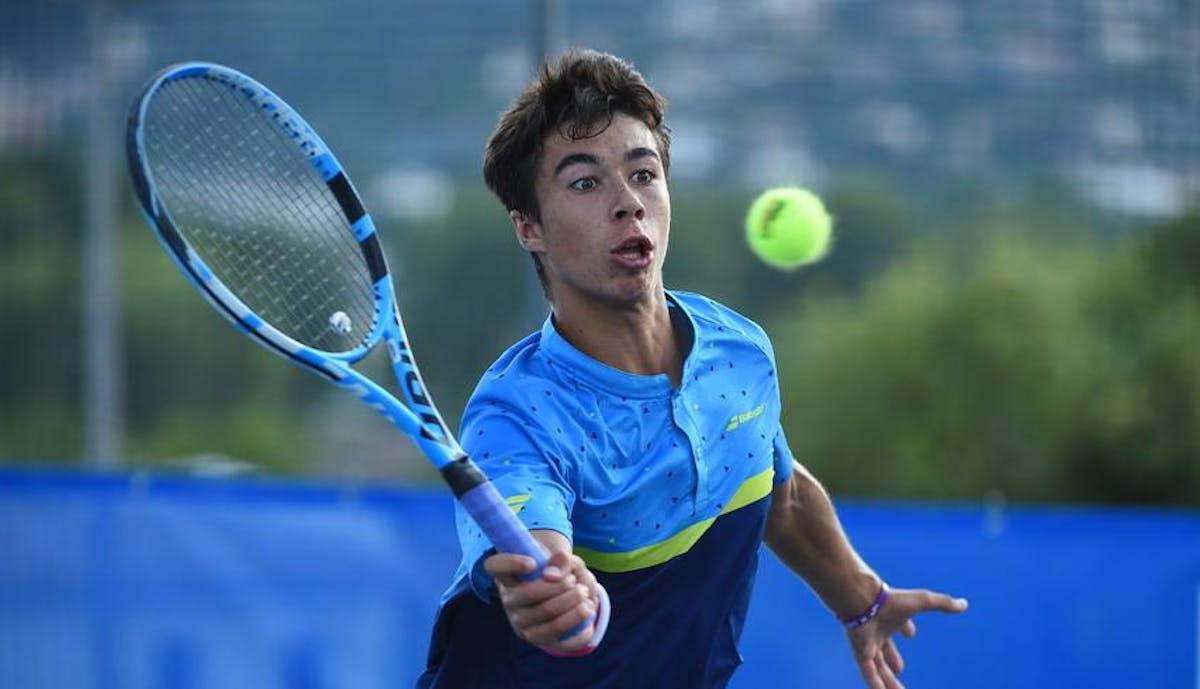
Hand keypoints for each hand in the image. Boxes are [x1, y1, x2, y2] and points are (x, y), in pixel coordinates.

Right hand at [484, 549, 599, 652]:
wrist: (562, 595)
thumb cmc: (559, 572)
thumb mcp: (563, 560)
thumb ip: (562, 561)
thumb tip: (553, 576)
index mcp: (508, 574)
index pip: (496, 566)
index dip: (512, 563)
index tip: (533, 563)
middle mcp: (509, 599)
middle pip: (529, 594)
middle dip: (559, 586)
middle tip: (574, 581)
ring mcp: (521, 622)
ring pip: (546, 615)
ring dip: (571, 604)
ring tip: (585, 594)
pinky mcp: (538, 639)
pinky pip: (558, 636)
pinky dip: (578, 623)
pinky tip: (587, 610)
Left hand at [847, 587, 967, 688]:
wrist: (865, 601)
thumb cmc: (892, 600)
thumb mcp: (922, 601)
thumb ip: (942, 603)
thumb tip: (964, 604)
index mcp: (890, 619)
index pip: (899, 626)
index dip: (905, 628)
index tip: (911, 634)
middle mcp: (877, 631)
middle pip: (886, 650)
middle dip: (893, 661)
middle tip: (899, 670)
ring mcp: (868, 643)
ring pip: (878, 668)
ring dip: (888, 681)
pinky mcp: (861, 653)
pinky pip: (868, 674)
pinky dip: (875, 684)